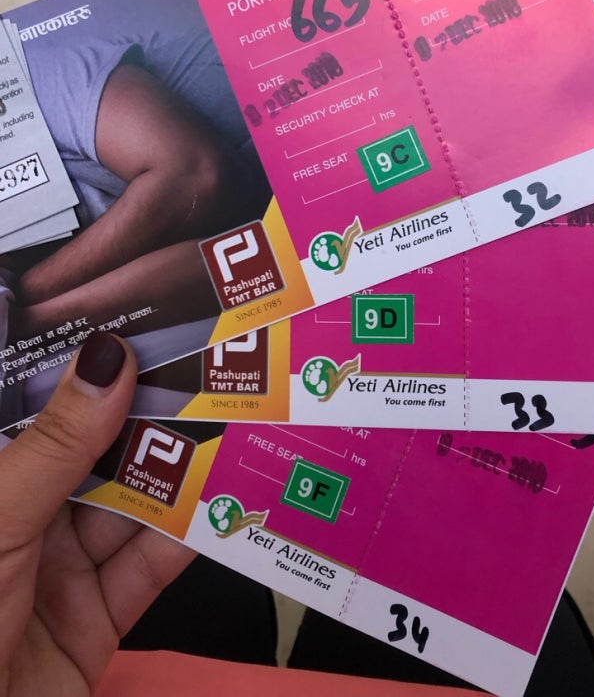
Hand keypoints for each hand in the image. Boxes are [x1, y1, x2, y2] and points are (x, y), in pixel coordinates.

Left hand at [0, 332, 194, 695]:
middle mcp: (18, 522)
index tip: (131, 321)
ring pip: (125, 505)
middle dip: (140, 415)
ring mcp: (56, 573)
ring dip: (173, 470)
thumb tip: (106, 358)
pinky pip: (147, 566)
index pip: (31, 411)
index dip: (77, 369)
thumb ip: (56, 445)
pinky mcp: (96, 621)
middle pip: (88, 455)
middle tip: (198, 364)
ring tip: (224, 418)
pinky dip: (185, 535)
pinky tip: (218, 496)